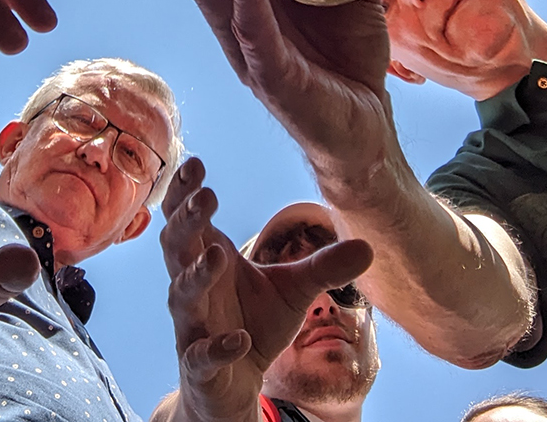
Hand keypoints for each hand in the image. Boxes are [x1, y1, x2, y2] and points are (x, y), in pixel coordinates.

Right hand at [160, 159, 371, 421]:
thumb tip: (370, 246)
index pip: (188, 220)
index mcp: (208, 260)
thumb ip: (324, 267)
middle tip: (206, 195)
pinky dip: (217, 347)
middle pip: (177, 248)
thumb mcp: (295, 291)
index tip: (197, 162)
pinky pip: (201, 355)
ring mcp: (192, 327)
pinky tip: (238, 339)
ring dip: (197, 275)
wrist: (235, 384)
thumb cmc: (254, 324)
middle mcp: (193, 288)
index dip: (186, 193)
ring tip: (219, 253)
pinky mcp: (199, 366)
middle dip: (188, 222)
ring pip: (182, 296)